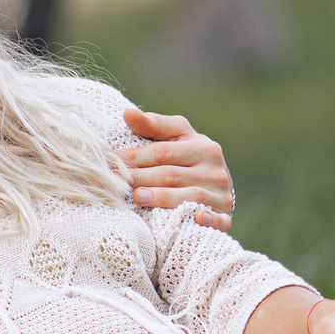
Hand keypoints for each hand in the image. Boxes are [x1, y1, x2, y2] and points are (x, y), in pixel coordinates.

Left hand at [119, 108, 233, 231]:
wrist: (218, 191)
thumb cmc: (189, 160)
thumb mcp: (177, 138)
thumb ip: (154, 125)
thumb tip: (127, 113)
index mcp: (203, 147)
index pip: (162, 152)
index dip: (134, 156)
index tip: (110, 162)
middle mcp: (214, 170)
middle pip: (171, 175)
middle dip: (141, 178)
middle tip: (116, 183)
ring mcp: (221, 195)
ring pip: (189, 196)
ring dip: (163, 198)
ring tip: (137, 197)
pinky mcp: (225, 218)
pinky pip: (217, 219)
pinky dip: (209, 220)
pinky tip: (197, 219)